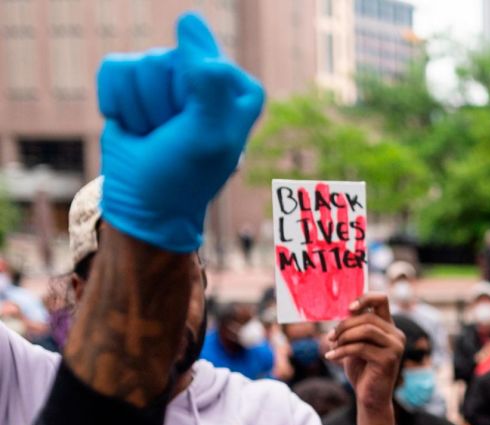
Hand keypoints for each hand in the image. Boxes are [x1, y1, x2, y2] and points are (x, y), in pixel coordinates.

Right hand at [96, 12, 264, 252]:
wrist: (143, 202)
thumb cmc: (183, 174)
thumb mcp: (206, 134)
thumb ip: (207, 78)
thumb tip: (188, 17)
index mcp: (238, 89)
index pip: (209, 66)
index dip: (194, 105)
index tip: (199, 134)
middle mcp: (205, 76)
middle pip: (168, 63)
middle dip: (162, 107)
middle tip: (172, 137)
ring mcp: (168, 77)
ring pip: (139, 66)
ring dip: (141, 110)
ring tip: (155, 134)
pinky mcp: (133, 80)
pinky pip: (113, 69)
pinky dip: (116, 104)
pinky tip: (134, 126)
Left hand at [327, 293, 402, 406]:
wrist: (370, 398)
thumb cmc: (362, 370)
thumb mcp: (355, 344)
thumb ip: (353, 328)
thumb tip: (341, 311)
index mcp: (389, 327)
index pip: (381, 299)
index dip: (364, 298)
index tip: (348, 308)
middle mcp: (396, 335)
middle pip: (368, 317)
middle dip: (344, 325)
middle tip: (330, 337)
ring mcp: (395, 347)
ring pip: (366, 330)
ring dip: (344, 337)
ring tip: (332, 346)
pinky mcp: (389, 360)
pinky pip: (361, 347)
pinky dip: (342, 351)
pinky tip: (331, 357)